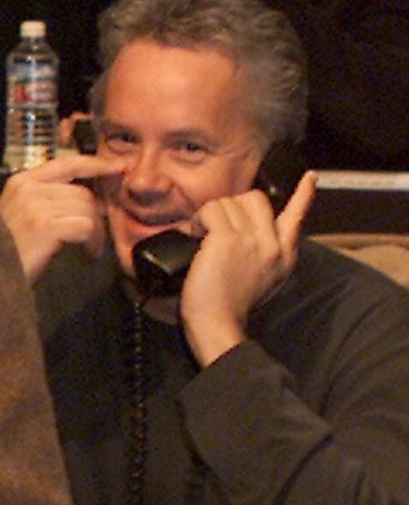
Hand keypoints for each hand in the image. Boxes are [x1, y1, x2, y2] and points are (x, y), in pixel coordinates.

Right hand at [0, 153, 108, 283]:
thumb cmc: (7, 252)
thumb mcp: (21, 215)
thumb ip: (46, 198)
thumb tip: (89, 193)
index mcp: (21, 182)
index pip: (67, 163)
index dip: (95, 164)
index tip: (116, 166)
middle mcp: (27, 188)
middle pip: (82, 192)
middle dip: (96, 213)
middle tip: (94, 236)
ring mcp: (35, 205)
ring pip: (87, 209)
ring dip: (95, 231)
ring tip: (88, 248)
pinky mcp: (45, 225)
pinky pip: (86, 225)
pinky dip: (92, 241)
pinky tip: (86, 252)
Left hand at [179, 169, 314, 365]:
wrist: (218, 326)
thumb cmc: (228, 309)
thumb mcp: (262, 281)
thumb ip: (264, 254)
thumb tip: (247, 229)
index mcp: (284, 256)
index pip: (296, 217)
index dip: (303, 195)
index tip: (310, 177)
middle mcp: (273, 245)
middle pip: (255, 199)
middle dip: (232, 207)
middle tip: (216, 228)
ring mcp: (252, 240)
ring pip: (229, 202)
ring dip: (210, 215)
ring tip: (202, 237)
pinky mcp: (227, 239)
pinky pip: (211, 210)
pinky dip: (198, 220)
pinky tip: (195, 237)